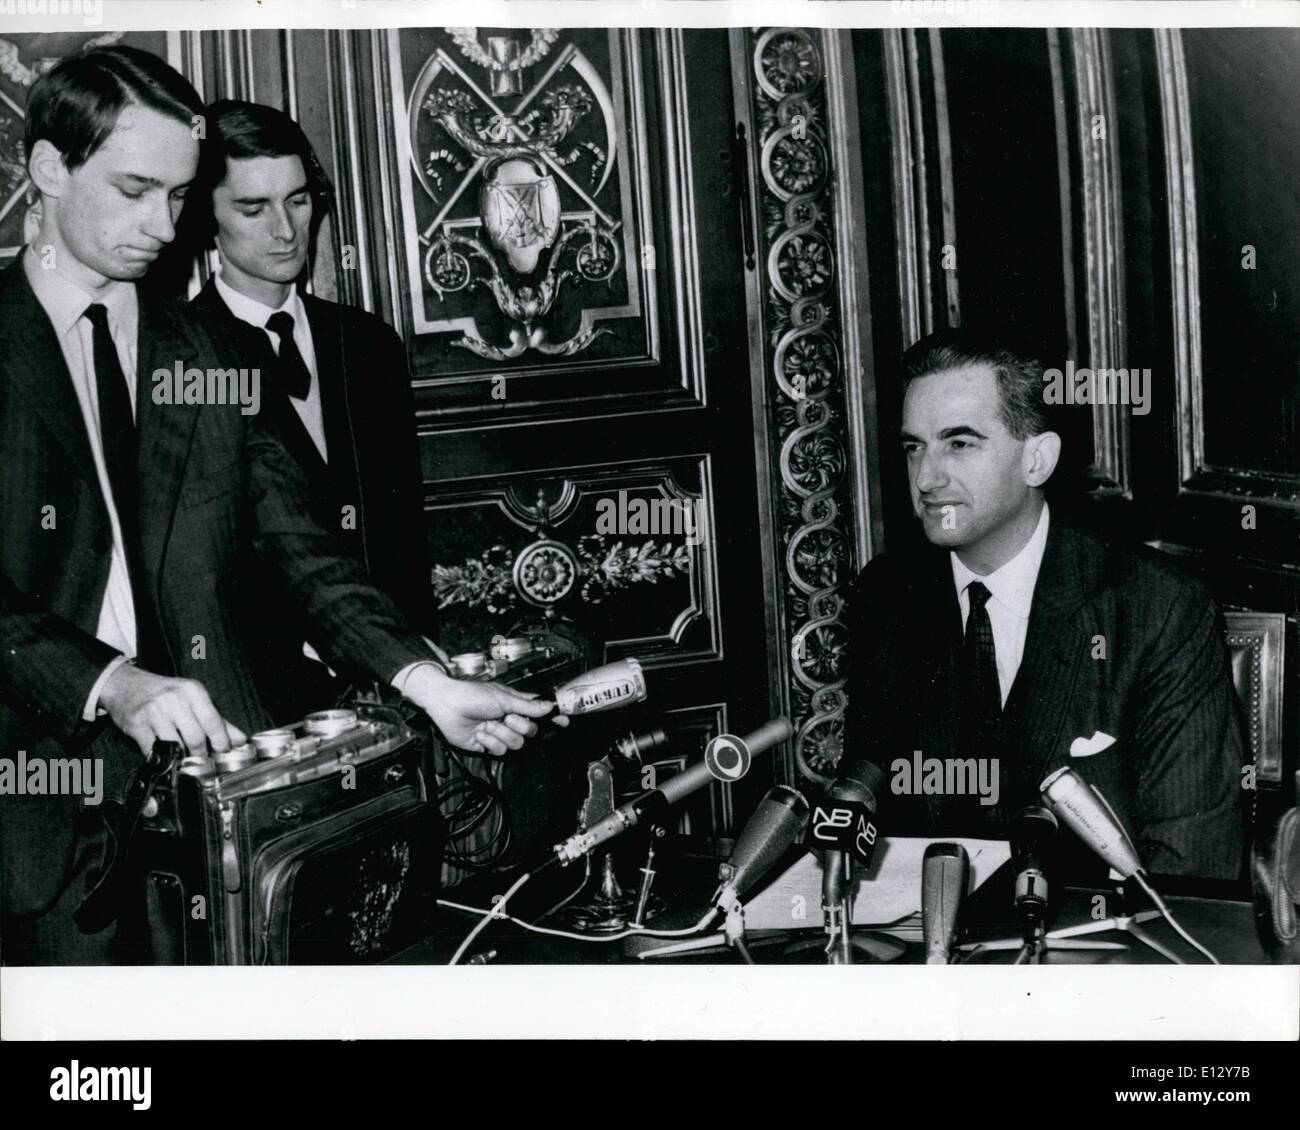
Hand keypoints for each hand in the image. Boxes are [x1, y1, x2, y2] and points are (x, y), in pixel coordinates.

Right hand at [99, 664, 246, 757]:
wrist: (124, 684)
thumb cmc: (163, 692)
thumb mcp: (193, 698)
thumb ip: (218, 720)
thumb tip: (240, 739)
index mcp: (193, 691)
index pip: (213, 722)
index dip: (221, 742)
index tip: (224, 752)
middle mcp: (174, 700)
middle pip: (196, 738)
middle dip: (202, 754)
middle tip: (204, 761)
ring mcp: (154, 713)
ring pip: (175, 746)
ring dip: (182, 758)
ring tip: (185, 759)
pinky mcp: (138, 725)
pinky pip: (154, 750)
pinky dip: (162, 758)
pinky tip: (166, 757)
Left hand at [400, 665, 559, 755]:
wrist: (447, 706)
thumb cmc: (472, 695)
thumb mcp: (503, 698)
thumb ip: (527, 705)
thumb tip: (548, 707)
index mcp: (515, 704)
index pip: (539, 711)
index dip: (552, 717)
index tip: (564, 721)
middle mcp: (508, 719)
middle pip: (530, 731)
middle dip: (519, 726)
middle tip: (506, 717)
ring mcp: (499, 733)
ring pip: (516, 743)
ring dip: (501, 734)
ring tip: (488, 724)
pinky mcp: (487, 745)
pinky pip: (499, 751)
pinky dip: (490, 741)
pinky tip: (480, 733)